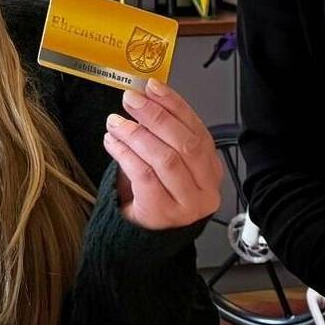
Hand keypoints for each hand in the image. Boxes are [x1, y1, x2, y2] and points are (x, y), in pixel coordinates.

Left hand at [105, 80, 220, 230]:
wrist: (146, 238)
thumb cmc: (157, 195)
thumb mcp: (168, 164)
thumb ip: (165, 135)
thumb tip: (144, 97)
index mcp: (212, 170)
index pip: (198, 130)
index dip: (175, 105)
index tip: (153, 86)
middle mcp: (206, 188)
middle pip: (184, 144)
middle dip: (156, 116)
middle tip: (131, 100)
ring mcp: (186, 205)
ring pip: (165, 159)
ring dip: (137, 134)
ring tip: (116, 122)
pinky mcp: (162, 214)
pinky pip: (144, 177)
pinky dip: (126, 154)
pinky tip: (113, 142)